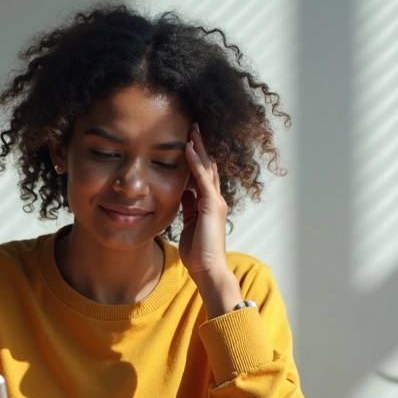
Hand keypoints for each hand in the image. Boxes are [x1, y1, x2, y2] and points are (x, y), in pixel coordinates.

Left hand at [180, 124, 240, 313]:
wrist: (208, 270)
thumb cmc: (198, 253)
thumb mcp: (190, 225)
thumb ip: (188, 208)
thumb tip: (182, 194)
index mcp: (208, 204)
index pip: (203, 175)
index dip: (197, 158)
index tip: (188, 142)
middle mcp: (215, 199)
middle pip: (208, 166)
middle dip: (200, 147)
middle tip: (193, 127)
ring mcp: (215, 201)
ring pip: (207, 167)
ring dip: (199, 148)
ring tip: (192, 129)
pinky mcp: (211, 205)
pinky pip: (202, 178)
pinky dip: (195, 161)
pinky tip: (188, 147)